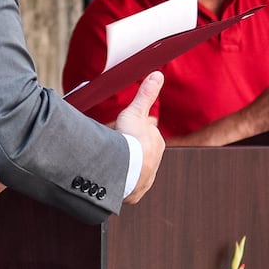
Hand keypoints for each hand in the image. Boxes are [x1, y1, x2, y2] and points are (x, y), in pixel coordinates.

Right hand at [115, 71, 165, 203]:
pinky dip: (122, 184)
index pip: (144, 135)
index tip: (121, 132)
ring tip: (111, 163)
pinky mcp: (135, 194)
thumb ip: (146, 95)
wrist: (125, 170)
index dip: (130, 132)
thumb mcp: (135, 113)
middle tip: (114, 146)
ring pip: (134, 170)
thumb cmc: (130, 141)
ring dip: (125, 167)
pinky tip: (113, 181)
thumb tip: (158, 74)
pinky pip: (129, 188)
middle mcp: (155, 163)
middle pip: (139, 153)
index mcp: (156, 144)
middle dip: (128, 150)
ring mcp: (146, 179)